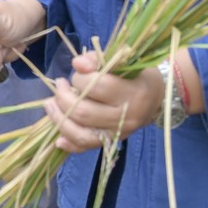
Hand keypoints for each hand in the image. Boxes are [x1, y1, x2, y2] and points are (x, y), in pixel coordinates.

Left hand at [45, 49, 168, 154]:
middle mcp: (127, 117)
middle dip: (63, 97)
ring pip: (82, 134)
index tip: (78, 70)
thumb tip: (77, 64)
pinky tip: (58, 138)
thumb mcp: (122, 61)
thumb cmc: (136, 75)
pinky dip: (70, 144)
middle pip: (85, 112)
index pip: (98, 86)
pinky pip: (87, 148)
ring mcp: (119, 134)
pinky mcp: (112, 143)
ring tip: (50, 104)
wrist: (157, 98)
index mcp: (133, 93)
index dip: (81, 77)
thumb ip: (98, 59)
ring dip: (59, 119)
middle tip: (60, 84)